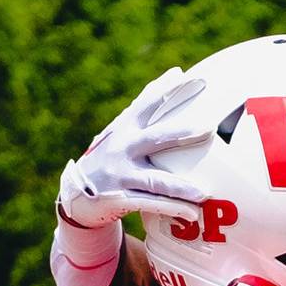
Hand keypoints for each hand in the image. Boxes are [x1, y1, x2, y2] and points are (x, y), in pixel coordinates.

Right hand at [58, 68, 214, 228]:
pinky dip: (172, 209)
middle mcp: (121, 148)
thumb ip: (147, 105)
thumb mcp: (123, 128)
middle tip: (208, 129)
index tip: (191, 77)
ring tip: (203, 192)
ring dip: (180, 186)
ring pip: (155, 180)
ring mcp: (120, 175)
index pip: (147, 103)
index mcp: (125, 127)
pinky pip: (151, 205)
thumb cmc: (111, 155)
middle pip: (154, 138)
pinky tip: (193, 214)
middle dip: (181, 133)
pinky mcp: (120, 200)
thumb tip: (176, 72)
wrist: (77, 193)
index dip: (167, 89)